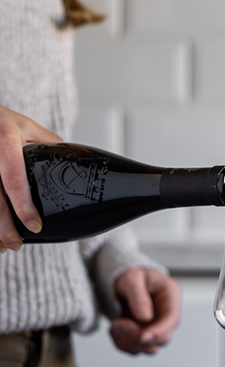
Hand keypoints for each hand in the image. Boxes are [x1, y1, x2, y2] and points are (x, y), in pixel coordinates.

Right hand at [0, 105, 61, 250]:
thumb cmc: (0, 121)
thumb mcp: (26, 126)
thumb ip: (48, 143)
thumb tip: (76, 163)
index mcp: (6, 141)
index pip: (14, 180)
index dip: (23, 206)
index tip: (35, 226)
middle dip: (3, 226)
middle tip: (16, 245)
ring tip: (2, 245)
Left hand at [110, 268, 181, 354]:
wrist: (123, 280)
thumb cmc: (131, 275)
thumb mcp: (132, 278)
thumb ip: (138, 296)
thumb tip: (145, 317)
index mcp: (170, 296)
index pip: (172, 319)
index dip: (159, 331)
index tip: (143, 336)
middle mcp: (167, 314)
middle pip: (163, 338)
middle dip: (139, 336)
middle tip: (120, 323)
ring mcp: (156, 326)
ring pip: (149, 347)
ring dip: (129, 342)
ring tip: (115, 324)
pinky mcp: (144, 335)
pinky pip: (136, 348)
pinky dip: (122, 343)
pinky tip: (115, 329)